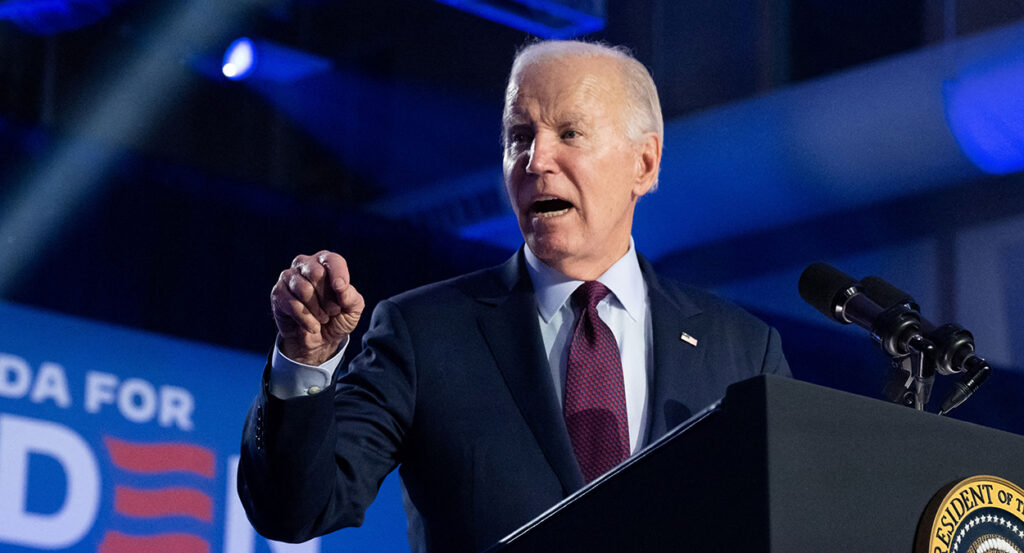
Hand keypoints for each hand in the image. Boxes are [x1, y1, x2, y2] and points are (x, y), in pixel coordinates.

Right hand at [270, 251, 364, 365]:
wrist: (319, 340)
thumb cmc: (338, 318)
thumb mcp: (352, 309)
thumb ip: (351, 296)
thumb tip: (339, 285)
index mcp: (326, 262)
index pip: (332, 261)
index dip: (339, 274)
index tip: (340, 289)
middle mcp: (305, 264)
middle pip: (316, 273)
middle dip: (327, 297)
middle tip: (333, 311)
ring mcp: (289, 277)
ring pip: (304, 290)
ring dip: (317, 310)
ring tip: (323, 318)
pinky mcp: (278, 293)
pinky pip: (292, 304)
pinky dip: (306, 319)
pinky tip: (313, 326)